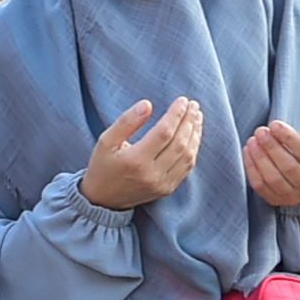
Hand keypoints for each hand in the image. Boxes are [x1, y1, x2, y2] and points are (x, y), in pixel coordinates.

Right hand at [79, 97, 202, 210]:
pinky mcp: (167, 189)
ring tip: (197, 117)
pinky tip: (194, 135)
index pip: (164, 133)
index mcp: (136, 160)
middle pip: (179, 143)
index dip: (176, 115)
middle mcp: (152, 174)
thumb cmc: (103, 166)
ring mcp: (162, 184)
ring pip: (187, 156)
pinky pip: (187, 167)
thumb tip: (147, 104)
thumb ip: (126, 121)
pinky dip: (194, 149)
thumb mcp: (106, 141)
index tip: (182, 100)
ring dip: (195, 134)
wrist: (103, 200)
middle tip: (193, 105)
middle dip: (189, 121)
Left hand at [243, 117, 299, 207]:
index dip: (290, 138)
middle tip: (260, 131)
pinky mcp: (276, 200)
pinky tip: (248, 151)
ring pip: (273, 178)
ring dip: (260, 157)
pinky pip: (261, 186)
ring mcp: (292, 197)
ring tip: (252, 140)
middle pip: (289, 167)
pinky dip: (251, 168)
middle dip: (272, 147)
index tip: (275, 125)